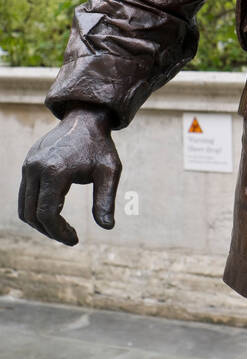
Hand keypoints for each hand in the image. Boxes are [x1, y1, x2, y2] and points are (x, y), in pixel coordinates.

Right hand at [18, 106, 120, 245]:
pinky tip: (58, 209)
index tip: (75, 240)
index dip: (59, 233)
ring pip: (24, 207)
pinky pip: (25, 195)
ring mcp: (28, 165)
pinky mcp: (27, 164)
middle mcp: (36, 168)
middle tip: (70, 237)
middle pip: (32, 214)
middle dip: (50, 231)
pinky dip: (37, 208)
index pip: (47, 214)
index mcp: (55, 170)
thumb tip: (107, 227)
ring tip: (63, 227)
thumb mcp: (110, 171)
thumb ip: (106, 199)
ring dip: (41, 222)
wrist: (85, 119)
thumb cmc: (100, 146)